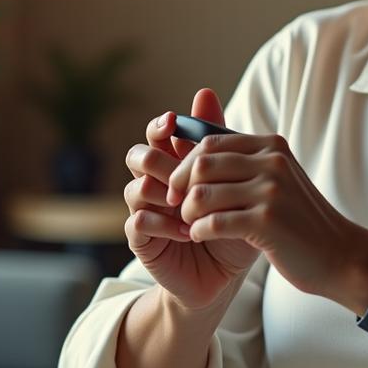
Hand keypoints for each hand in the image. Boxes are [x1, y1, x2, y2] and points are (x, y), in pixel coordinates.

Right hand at [122, 88, 260, 310]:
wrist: (225, 275)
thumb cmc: (230, 224)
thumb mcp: (233, 182)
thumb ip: (217, 142)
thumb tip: (204, 92)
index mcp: (175, 164)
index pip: (156, 134)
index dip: (160, 125)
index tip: (173, 122)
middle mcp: (155, 184)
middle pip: (137, 155)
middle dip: (157, 158)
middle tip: (180, 170)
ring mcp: (145, 211)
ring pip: (135, 187)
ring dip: (165, 195)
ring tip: (192, 208)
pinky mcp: (141, 240)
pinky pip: (138, 221)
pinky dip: (163, 224)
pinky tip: (188, 231)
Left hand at [164, 121, 364, 298]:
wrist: (339, 255)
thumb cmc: (300, 221)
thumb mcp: (278, 181)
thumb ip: (246, 164)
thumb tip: (197, 156)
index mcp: (272, 146)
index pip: (210, 142)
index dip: (184, 164)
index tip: (177, 187)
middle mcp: (272, 162)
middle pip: (201, 164)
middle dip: (180, 186)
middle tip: (177, 207)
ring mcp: (271, 191)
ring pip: (202, 193)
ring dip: (187, 212)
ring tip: (191, 224)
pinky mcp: (267, 222)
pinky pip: (214, 222)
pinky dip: (198, 230)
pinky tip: (200, 236)